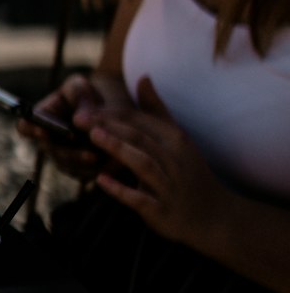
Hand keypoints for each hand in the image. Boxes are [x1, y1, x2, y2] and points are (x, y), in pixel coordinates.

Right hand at [20, 71, 129, 180]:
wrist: (102, 110)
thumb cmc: (84, 95)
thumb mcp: (81, 87)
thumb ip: (80, 98)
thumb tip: (78, 120)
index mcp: (41, 118)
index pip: (25, 126)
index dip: (31, 129)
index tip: (43, 131)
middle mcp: (47, 141)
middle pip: (52, 151)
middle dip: (71, 154)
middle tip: (91, 154)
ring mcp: (60, 157)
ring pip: (70, 166)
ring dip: (89, 165)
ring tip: (110, 160)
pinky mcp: (77, 169)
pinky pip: (85, 174)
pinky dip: (100, 170)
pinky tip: (116, 163)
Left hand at [89, 78, 230, 249]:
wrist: (214, 215)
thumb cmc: (189, 173)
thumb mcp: (177, 139)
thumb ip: (157, 109)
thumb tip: (143, 77)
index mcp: (175, 140)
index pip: (139, 120)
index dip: (110, 113)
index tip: (83, 107)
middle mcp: (173, 160)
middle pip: (139, 137)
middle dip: (109, 125)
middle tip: (78, 118)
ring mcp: (168, 186)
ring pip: (143, 163)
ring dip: (118, 149)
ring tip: (93, 137)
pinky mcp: (162, 211)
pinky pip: (140, 199)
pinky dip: (121, 190)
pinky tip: (100, 181)